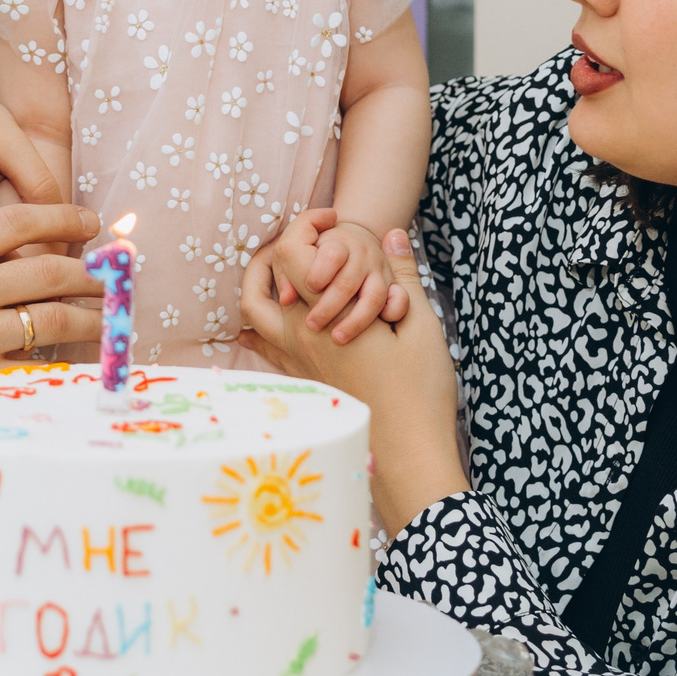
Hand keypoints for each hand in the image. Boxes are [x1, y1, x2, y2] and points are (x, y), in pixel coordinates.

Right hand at [0, 154, 100, 455]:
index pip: (16, 221)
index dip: (62, 216)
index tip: (89, 219)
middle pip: (46, 268)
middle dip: (89, 267)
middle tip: (117, 267)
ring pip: (50, 316)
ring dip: (89, 312)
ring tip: (111, 309)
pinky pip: (33, 359)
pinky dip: (61, 354)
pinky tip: (80, 351)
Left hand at [241, 227, 466, 532]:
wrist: (408, 458)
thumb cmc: (421, 394)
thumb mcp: (422, 328)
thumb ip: (404, 276)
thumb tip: (391, 233)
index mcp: (328, 318)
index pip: (291, 256)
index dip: (305, 226)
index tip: (332, 217)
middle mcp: (301, 340)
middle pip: (255, 287)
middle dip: (268, 256)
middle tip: (298, 243)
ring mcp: (297, 366)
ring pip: (254, 320)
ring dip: (262, 290)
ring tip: (290, 276)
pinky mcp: (304, 386)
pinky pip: (267, 349)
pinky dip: (266, 327)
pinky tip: (287, 320)